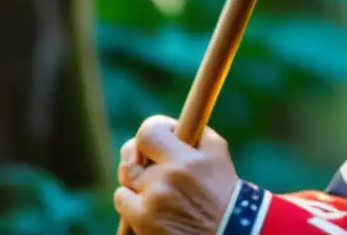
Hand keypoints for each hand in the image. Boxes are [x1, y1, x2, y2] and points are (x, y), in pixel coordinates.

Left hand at [114, 116, 238, 234]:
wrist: (225, 232)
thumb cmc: (222, 192)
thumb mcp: (218, 154)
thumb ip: (197, 132)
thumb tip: (175, 122)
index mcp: (188, 159)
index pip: (148, 132)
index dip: (151, 131)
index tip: (160, 137)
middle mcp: (168, 178)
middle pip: (131, 155)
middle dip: (137, 155)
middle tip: (148, 161)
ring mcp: (153, 201)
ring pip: (126, 178)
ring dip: (137, 179)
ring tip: (156, 187)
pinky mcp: (142, 221)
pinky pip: (121, 200)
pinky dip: (131, 200)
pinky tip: (150, 204)